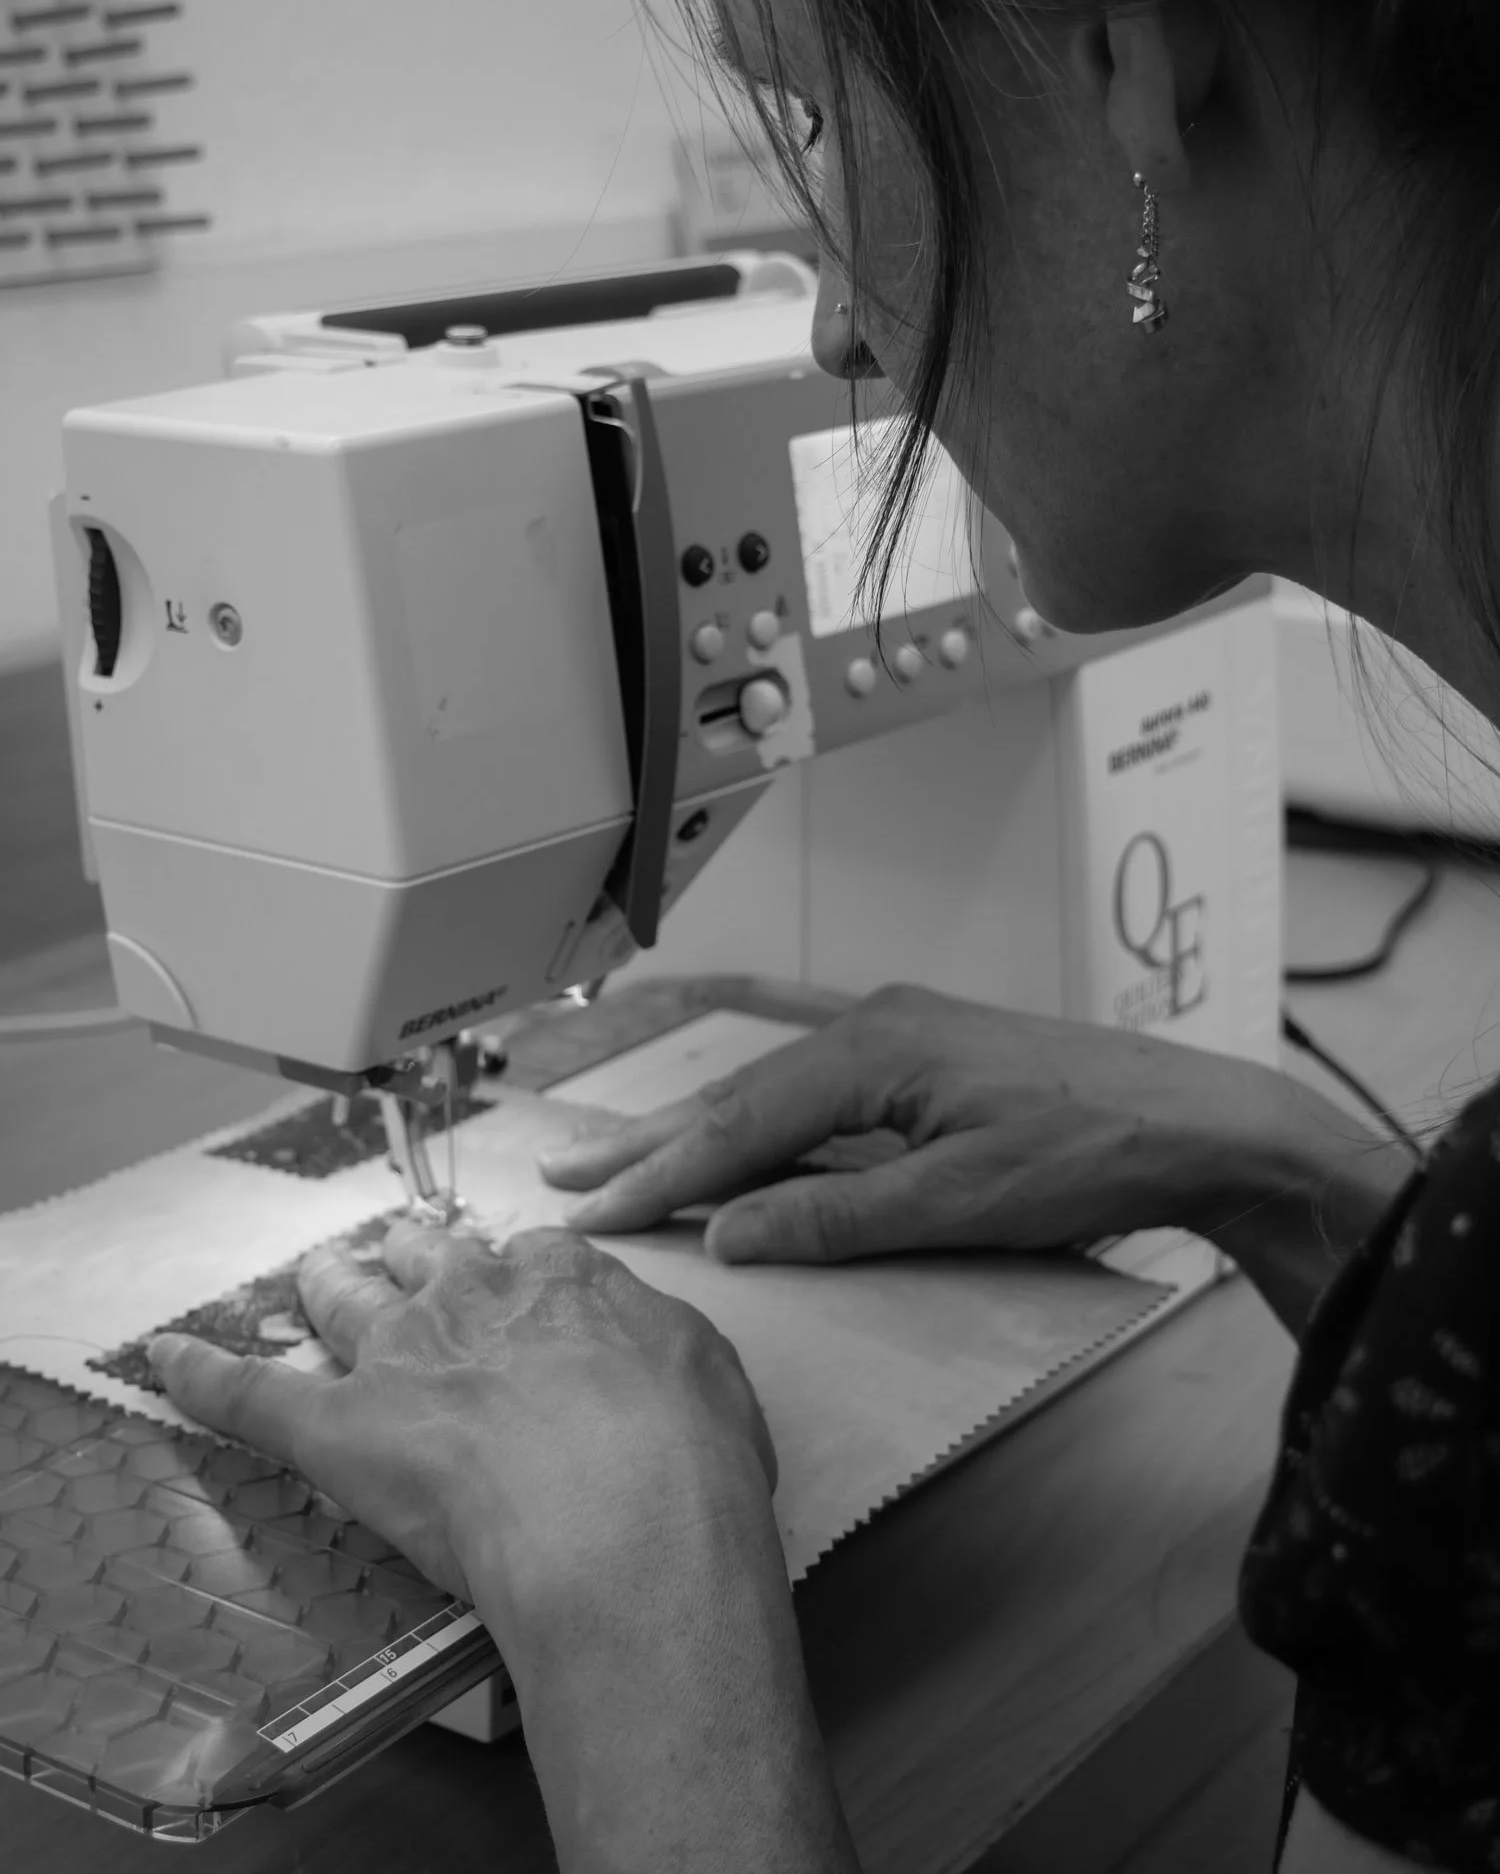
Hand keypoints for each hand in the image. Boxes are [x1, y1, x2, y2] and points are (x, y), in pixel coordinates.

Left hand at [148, 1223, 778, 1657]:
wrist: (624, 1519)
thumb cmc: (686, 1459)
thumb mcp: (711, 1376)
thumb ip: (662, 1349)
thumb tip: (650, 1359)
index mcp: (564, 1279)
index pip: (524, 1258)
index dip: (514, 1280)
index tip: (515, 1299)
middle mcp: (475, 1296)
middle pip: (427, 1260)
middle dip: (414, 1259)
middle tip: (407, 1265)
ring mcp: (401, 1355)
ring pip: (343, 1298)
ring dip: (323, 1284)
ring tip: (311, 1277)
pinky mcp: (334, 1427)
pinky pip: (251, 1393)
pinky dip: (204, 1376)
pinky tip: (167, 1360)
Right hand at [540, 983, 1313, 1264]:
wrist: (1200, 1122)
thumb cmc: (1091, 1156)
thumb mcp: (958, 1202)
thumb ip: (837, 1217)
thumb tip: (730, 1233)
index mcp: (873, 1050)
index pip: (738, 1124)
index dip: (658, 1176)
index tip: (587, 1214)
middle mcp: (876, 1025)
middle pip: (740, 1095)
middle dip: (651, 1142)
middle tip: (563, 1174)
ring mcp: (903, 1036)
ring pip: (775, 1093)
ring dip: (701, 1135)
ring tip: (624, 1164)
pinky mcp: (929, 1058)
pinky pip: (817, 1095)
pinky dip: (761, 1129)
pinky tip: (736, 1144)